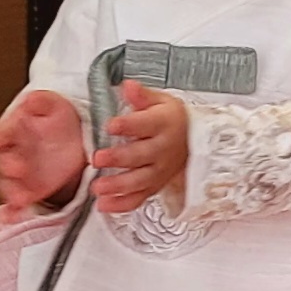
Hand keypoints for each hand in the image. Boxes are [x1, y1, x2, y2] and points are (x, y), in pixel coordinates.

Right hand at [0, 90, 83, 213]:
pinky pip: (16, 203)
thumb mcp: (52, 104)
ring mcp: (20, 174)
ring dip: (10, 192)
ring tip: (20, 197)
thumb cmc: (58, 119)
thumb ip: (39, 101)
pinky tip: (13, 216)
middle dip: (7, 166)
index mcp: (12, 131)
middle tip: (18, 168)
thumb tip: (30, 99)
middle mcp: (12, 154)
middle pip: (1, 162)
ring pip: (6, 185)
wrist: (75, 137)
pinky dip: (12, 211)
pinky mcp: (30, 189)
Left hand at [89, 80, 189, 215]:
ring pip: (140, 180)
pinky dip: (122, 204)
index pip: (145, 124)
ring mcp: (159, 170)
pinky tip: (104, 205)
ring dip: (118, 185)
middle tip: (97, 158)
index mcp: (163, 124)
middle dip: (119, 158)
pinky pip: (139, 198)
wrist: (193, 141)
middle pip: (141, 155)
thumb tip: (127, 85)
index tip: (111, 125)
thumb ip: (142, 96)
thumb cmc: (171, 120)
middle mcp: (162, 149)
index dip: (128, 125)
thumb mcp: (161, 101)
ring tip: (97, 187)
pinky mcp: (154, 186)